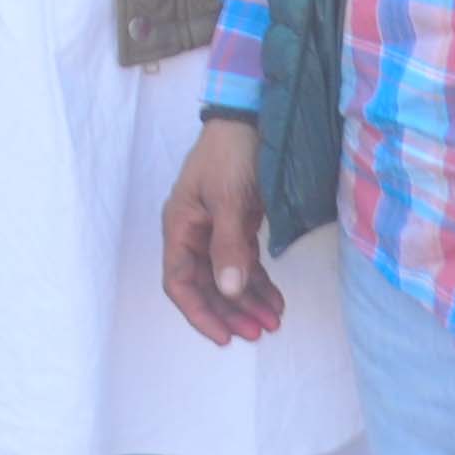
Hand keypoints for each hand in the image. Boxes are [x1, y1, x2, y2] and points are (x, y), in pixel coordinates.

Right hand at [159, 117, 285, 342]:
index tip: (225, 337)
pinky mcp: (237, 223)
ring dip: (248, 301)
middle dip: (231, 311)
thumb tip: (229, 291)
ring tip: (273, 321)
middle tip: (260, 333)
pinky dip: (258, 282)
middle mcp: (193, 232)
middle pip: (205, 285)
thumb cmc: (231, 154)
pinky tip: (275, 298)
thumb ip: (229, 247)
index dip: (199, 312)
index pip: (179, 282)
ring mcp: (216, 229)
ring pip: (227, 277)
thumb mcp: (229, 200)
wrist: (251, 117)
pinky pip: (243, 262)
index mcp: (180, 227)